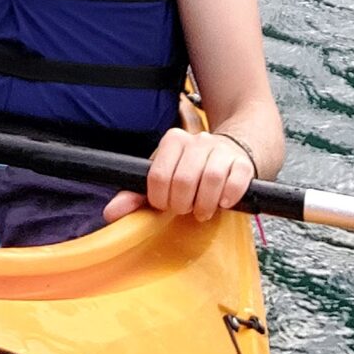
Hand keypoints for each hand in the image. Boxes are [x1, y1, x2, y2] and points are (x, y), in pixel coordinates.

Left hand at [103, 128, 255, 223]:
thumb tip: (111, 213)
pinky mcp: (242, 162)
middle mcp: (197, 141)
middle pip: (184, 180)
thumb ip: (134, 197)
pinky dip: (229, 196)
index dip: (161, 199)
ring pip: (211, 178)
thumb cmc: (189, 172)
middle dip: (183, 204)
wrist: (228, 155)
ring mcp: (221, 150)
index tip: (166, 205)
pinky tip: (223, 203)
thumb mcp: (161, 181)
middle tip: (185, 209)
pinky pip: (236, 181)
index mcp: (172, 141)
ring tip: (202, 210)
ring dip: (205, 204)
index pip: (159, 176)